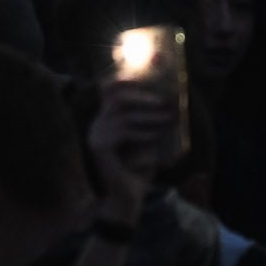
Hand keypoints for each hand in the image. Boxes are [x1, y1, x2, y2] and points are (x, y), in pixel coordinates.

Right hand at [84, 74, 180, 218]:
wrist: (125, 203)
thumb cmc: (139, 170)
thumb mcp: (150, 140)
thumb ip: (153, 120)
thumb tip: (170, 98)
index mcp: (108, 118)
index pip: (111, 87)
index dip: (128, 74)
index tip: (149, 63)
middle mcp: (98, 123)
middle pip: (115, 94)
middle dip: (142, 94)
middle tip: (167, 100)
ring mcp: (95, 134)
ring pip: (122, 113)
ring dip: (149, 114)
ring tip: (170, 119)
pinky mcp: (98, 147)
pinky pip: (123, 132)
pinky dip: (143, 132)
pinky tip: (158, 136)